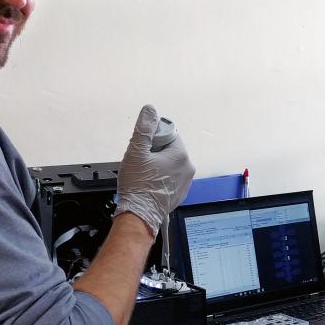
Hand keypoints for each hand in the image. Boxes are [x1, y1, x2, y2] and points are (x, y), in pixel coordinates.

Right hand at [114, 105, 195, 236]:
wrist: (139, 214)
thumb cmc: (138, 185)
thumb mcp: (136, 152)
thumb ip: (144, 129)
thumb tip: (150, 110)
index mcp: (181, 156)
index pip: (169, 135)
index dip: (153, 139)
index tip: (144, 149)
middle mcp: (188, 169)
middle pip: (170, 149)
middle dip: (155, 151)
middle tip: (141, 162)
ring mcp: (185, 182)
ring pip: (170, 164)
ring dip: (158, 164)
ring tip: (144, 174)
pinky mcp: (180, 193)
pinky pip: (171, 177)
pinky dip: (161, 177)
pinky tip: (149, 183)